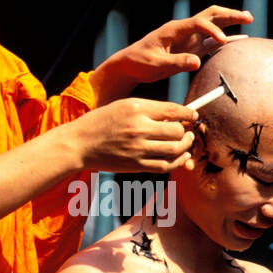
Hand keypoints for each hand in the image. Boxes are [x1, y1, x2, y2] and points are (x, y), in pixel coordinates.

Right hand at [74, 97, 198, 173]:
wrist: (79, 144)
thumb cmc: (101, 123)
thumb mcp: (122, 106)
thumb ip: (148, 110)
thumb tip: (174, 117)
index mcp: (136, 108)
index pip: (172, 110)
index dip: (188, 113)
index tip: (193, 115)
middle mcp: (139, 128)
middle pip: (177, 131)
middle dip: (187, 131)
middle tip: (188, 131)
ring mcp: (138, 148)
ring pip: (175, 149)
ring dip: (186, 147)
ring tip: (186, 143)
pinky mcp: (136, 165)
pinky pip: (165, 166)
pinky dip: (178, 162)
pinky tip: (181, 157)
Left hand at [91, 7, 253, 100]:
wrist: (131, 64)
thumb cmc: (140, 62)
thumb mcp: (156, 65)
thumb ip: (176, 63)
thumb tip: (196, 62)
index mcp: (174, 29)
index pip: (198, 23)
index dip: (212, 30)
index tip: (222, 41)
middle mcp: (184, 29)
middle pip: (210, 15)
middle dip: (229, 15)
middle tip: (247, 17)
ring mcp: (189, 37)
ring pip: (213, 24)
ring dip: (230, 21)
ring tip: (248, 20)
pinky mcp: (191, 47)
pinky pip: (211, 40)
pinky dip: (225, 37)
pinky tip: (238, 38)